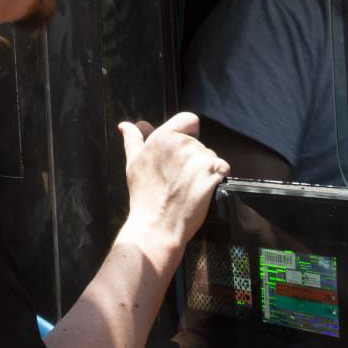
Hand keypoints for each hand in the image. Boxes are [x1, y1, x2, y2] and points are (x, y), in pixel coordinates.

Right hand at [117, 111, 228, 247]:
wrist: (156, 227)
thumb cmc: (144, 198)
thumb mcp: (133, 164)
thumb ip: (132, 140)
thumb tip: (125, 125)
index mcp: (162, 138)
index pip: (189, 120)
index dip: (190, 133)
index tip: (183, 151)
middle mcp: (180, 143)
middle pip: (200, 143)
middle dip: (193, 159)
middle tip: (178, 180)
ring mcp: (197, 157)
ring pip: (211, 156)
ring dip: (204, 171)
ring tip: (188, 188)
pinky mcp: (212, 172)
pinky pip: (222, 169)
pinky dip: (217, 179)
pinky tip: (202, 191)